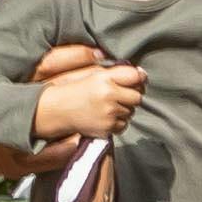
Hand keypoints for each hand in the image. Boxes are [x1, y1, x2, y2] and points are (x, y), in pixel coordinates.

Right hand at [26, 61, 142, 144]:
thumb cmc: (79, 91)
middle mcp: (108, 95)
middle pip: (137, 97)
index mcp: (105, 79)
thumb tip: (142, 74)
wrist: (58, 110)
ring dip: (124, 109)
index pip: (135, 76)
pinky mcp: (107, 127)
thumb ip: (118, 73)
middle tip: (118, 95)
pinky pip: (124, 125)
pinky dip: (118, 122)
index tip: (137, 80)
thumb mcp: (95, 75)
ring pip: (131, 112)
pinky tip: (105, 116)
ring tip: (107, 106)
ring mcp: (109, 113)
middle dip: (131, 96)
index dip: (139, 78)